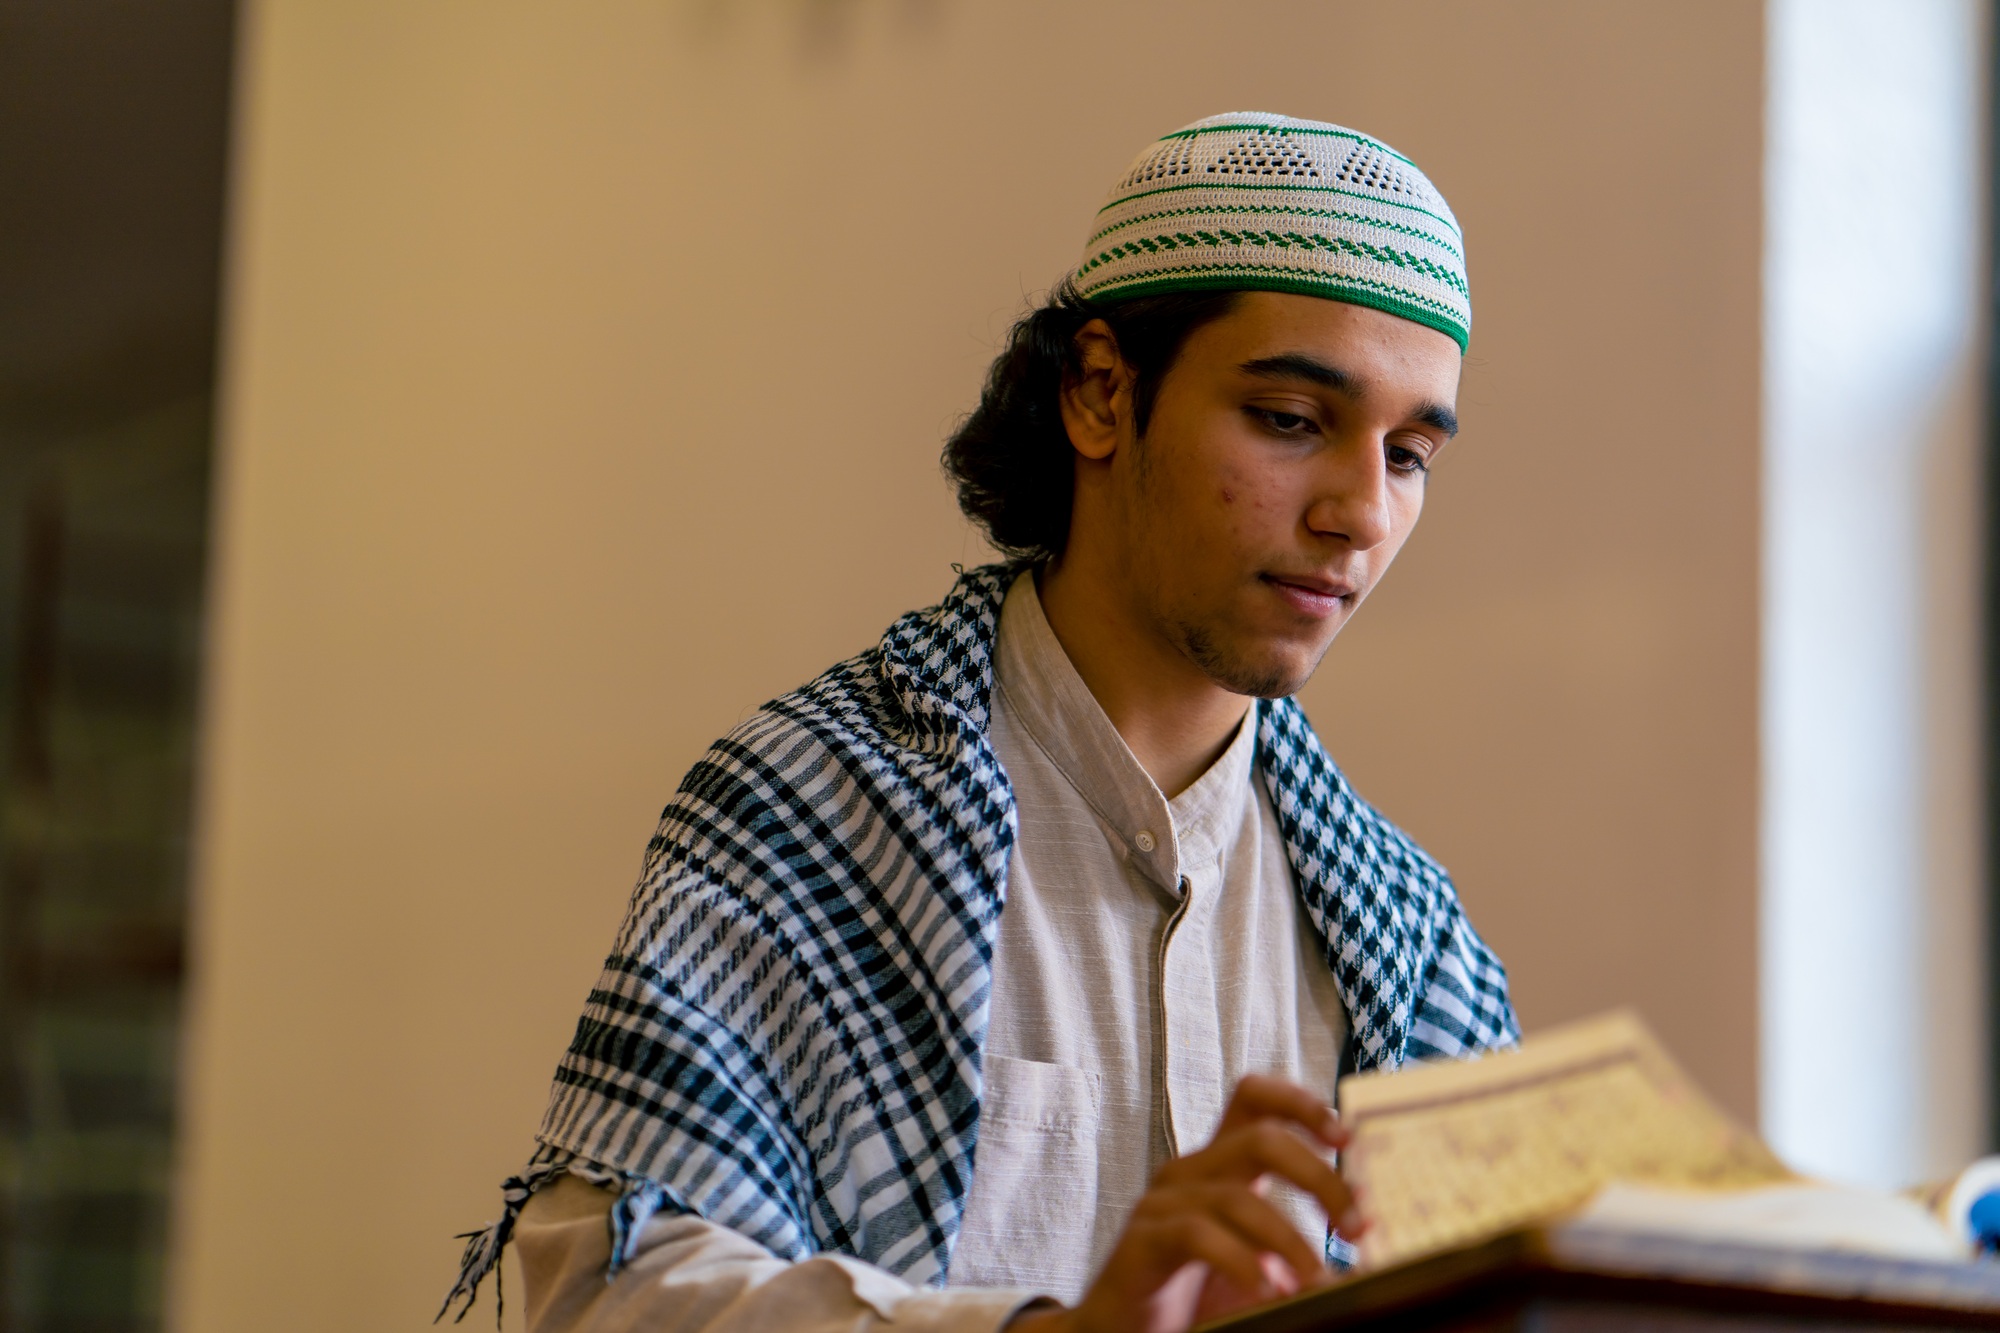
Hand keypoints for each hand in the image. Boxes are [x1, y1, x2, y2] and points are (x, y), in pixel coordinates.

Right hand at [1007, 1075, 1366, 1332]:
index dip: (1303, 1103)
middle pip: (1261, 1138)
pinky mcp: (1142, 1240)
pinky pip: (1197, 1235)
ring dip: (1290, 1240)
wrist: (1123, 1332)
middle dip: (1319, 1177)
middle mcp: (1191, 1170)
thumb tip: (1367, 1241)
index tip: (1350, 1138)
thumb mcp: (1258, 1257)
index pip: (1255, 1098)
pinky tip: (1266, 1289)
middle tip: (1357, 1224)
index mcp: (1221, 1163)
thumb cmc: (1196, 1293)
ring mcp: (1162, 1201)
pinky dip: (1241, 1261)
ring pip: (1237, 1196)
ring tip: (1316, 1280)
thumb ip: (1297, 1241)